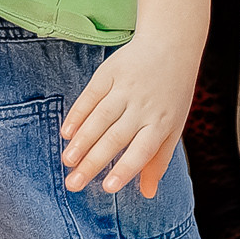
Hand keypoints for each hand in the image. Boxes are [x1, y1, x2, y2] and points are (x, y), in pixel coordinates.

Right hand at [60, 36, 196, 198]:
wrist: (171, 44)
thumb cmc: (172, 94)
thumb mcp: (173, 126)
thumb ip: (158, 160)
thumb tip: (148, 194)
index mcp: (162, 122)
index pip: (142, 150)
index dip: (125, 169)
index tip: (107, 188)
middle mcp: (144, 106)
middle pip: (115, 138)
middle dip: (93, 162)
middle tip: (73, 184)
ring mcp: (126, 88)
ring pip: (100, 118)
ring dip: (82, 141)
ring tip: (67, 162)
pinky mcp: (111, 72)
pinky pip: (90, 96)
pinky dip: (77, 115)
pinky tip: (66, 133)